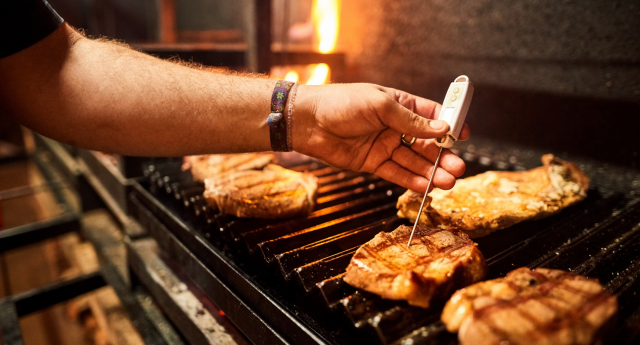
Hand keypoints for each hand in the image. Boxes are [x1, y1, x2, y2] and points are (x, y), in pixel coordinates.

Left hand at [292, 83, 469, 192]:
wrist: (307, 122)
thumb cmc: (340, 103)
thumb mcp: (380, 106)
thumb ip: (411, 120)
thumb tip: (442, 127)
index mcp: (400, 105)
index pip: (432, 115)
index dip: (449, 124)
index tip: (464, 135)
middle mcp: (395, 126)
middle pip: (426, 144)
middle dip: (443, 156)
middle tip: (458, 168)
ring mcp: (385, 146)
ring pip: (414, 162)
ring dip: (432, 172)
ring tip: (448, 182)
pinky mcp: (373, 163)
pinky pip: (397, 173)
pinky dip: (412, 181)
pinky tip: (427, 187)